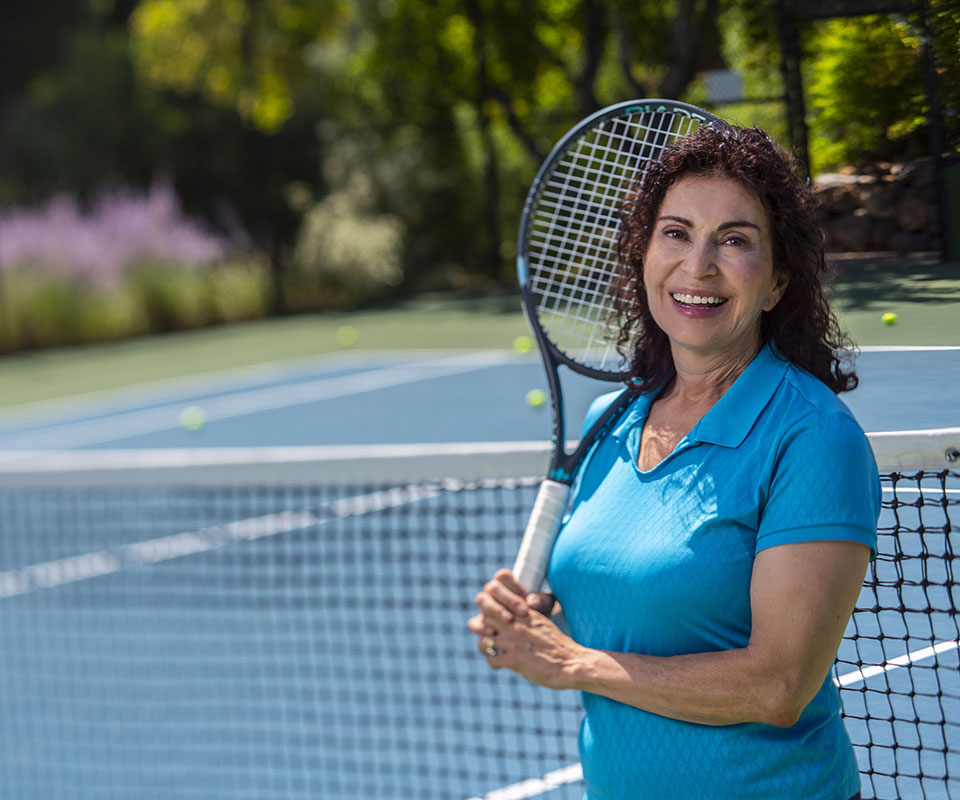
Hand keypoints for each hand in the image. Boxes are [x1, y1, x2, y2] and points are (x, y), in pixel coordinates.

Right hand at [467, 568, 555, 637]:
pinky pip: (474, 623)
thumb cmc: (540, 612)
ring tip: (509, 620)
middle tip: (523, 612)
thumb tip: (533, 602)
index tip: (527, 597)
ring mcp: (484, 608)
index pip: (503, 576)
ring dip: (494, 610)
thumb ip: (542, 600)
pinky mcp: (480, 624)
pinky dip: (481, 627)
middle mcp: (493, 593)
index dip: (513, 585)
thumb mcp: (545, 605)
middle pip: (491, 587)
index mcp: (506, 583)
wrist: (535, 633)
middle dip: (507, 599)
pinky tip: (494, 634)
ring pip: (481, 601)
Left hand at [468, 569, 579, 689]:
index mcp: (524, 614)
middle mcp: (515, 625)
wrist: (571, 663)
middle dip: (485, 629)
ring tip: (495, 652)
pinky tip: (502, 665)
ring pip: (483, 640)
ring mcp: (512, 642)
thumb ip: (527, 619)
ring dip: (487, 648)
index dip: (493, 614)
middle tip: (492, 637)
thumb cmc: (559, 645)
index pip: (497, 604)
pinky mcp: (513, 660)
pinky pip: (490, 659)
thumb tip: (515, 620)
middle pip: (485, 619)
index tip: (497, 623)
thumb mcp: (542, 624)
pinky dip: (494, 663)